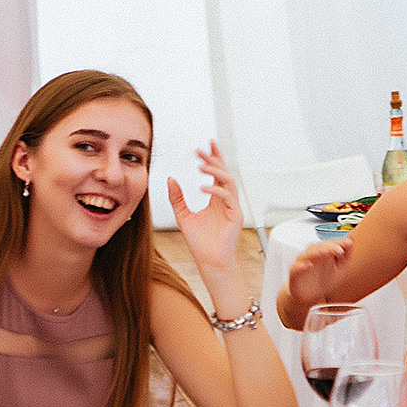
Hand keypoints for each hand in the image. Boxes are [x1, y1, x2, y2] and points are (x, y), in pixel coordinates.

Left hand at [168, 141, 240, 271]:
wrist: (208, 261)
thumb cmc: (199, 242)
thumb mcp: (183, 215)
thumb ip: (177, 198)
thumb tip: (170, 180)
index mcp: (216, 199)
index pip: (217, 173)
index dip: (213, 158)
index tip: (206, 145)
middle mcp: (226, 200)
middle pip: (224, 173)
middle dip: (214, 159)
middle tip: (201, 150)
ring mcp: (232, 207)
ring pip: (228, 182)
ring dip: (215, 172)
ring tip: (201, 166)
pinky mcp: (236, 216)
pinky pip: (228, 198)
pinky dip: (216, 191)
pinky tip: (203, 187)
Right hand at [284, 238, 351, 310]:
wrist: (309, 296)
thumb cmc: (324, 280)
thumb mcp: (339, 270)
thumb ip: (345, 257)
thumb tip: (350, 241)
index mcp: (323, 252)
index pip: (331, 244)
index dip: (339, 243)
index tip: (348, 243)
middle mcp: (311, 254)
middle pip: (319, 247)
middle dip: (330, 247)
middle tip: (340, 250)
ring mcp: (302, 263)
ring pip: (307, 255)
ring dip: (316, 253)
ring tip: (325, 252)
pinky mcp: (294, 273)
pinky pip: (297, 268)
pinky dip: (302, 266)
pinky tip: (309, 266)